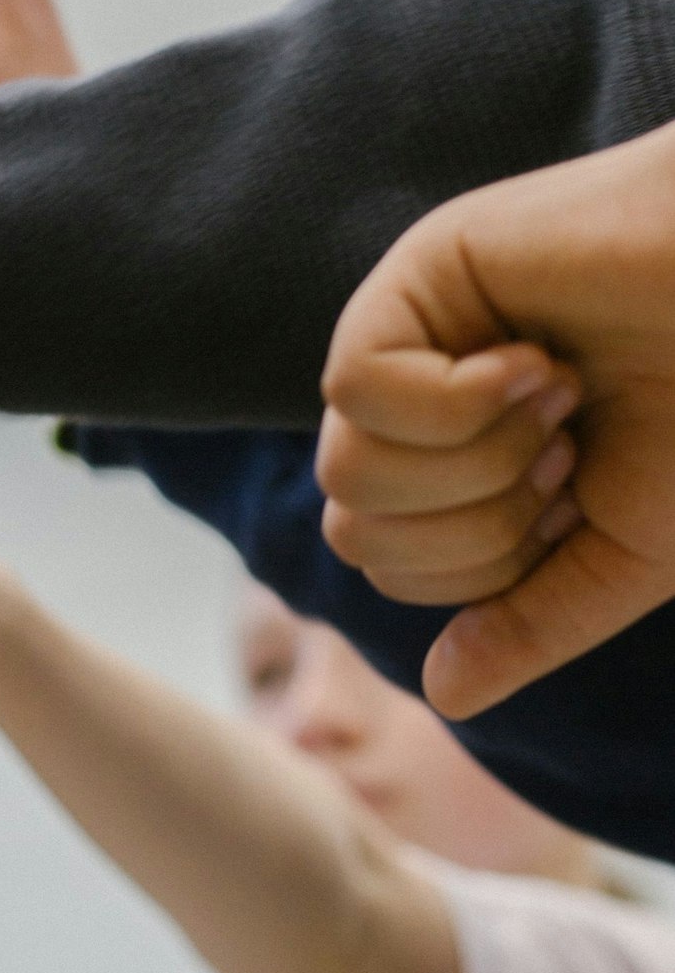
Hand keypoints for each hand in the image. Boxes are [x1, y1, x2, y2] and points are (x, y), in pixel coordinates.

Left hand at [317, 121, 674, 717]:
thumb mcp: (624, 553)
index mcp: (454, 466)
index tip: (576, 497)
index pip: (389, 569)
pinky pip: (356, 389)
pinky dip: (459, 400)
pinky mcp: (409, 277)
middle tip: (568, 450)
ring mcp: (405, 339)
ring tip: (558, 401)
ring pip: (348, 470)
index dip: (485, 563)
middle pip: (354, 530)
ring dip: (479, 460)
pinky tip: (534, 360)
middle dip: (481, 522)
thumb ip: (532, 622)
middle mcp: (413, 404)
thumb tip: (442, 695)